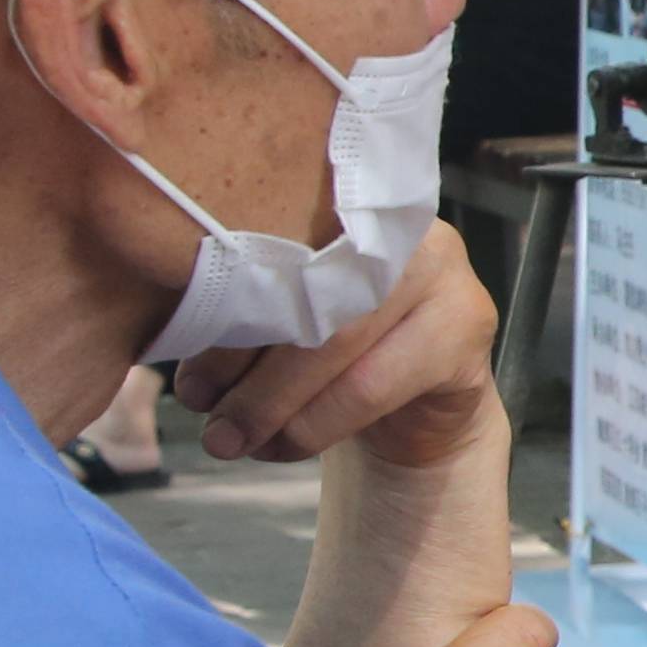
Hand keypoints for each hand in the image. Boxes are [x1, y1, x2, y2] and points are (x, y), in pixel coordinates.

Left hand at [176, 218, 501, 470]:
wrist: (419, 400)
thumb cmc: (334, 350)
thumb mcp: (280, 319)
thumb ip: (240, 314)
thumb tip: (178, 356)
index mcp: (339, 201)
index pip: (272, 247)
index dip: (223, 313)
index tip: (186, 382)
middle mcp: (397, 226)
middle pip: (307, 300)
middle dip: (249, 377)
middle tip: (211, 428)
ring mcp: (443, 272)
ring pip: (339, 345)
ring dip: (277, 407)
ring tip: (235, 441)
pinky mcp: (467, 326)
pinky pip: (375, 386)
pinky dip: (317, 426)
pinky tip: (285, 446)